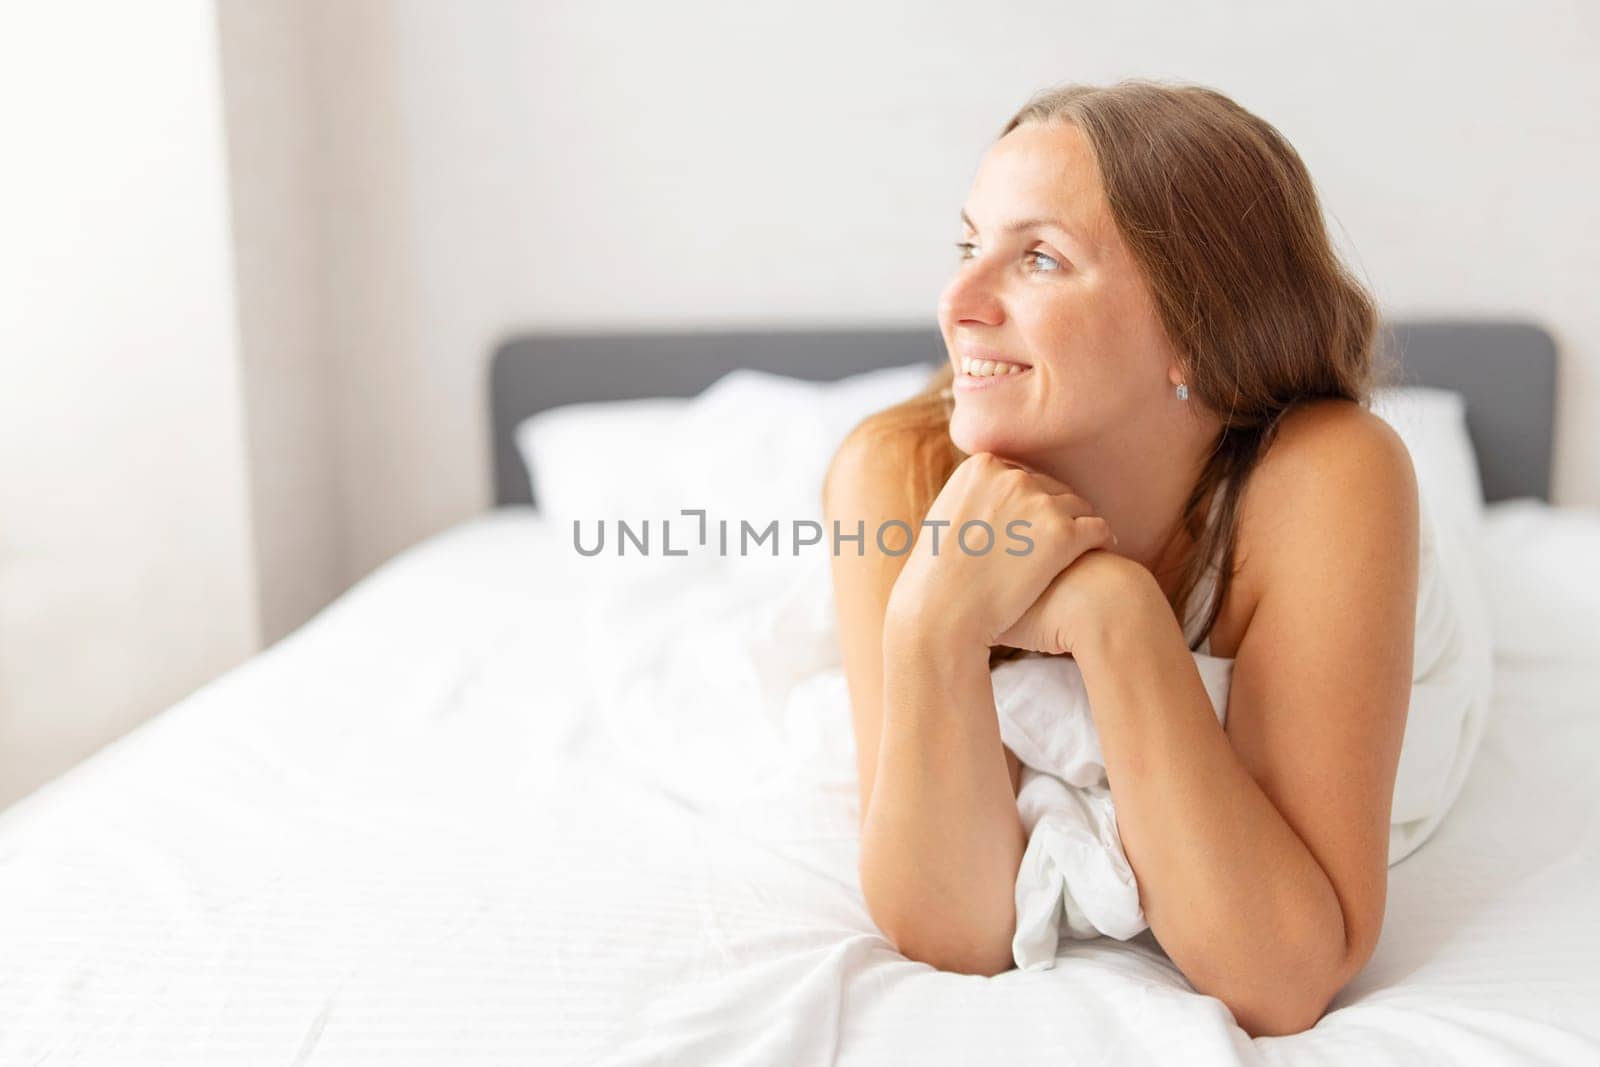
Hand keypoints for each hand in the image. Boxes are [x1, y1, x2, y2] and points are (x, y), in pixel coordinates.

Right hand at [885, 452, 1114, 652]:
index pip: (1020, 475)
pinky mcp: (1063, 535)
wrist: (941, 615)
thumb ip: (974, 498)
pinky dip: (1102, 539)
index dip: (1028, 501)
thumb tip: (993, 496)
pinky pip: (1097, 528)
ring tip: (1083, 547)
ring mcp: (1039, 504)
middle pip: (1050, 487)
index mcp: (981, 467)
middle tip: (1057, 539)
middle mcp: (1012, 477)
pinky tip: (1100, 552)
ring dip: (1079, 526)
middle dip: (1054, 512)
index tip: (1031, 523)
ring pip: (1078, 506)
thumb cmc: (937, 577)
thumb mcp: (945, 518)